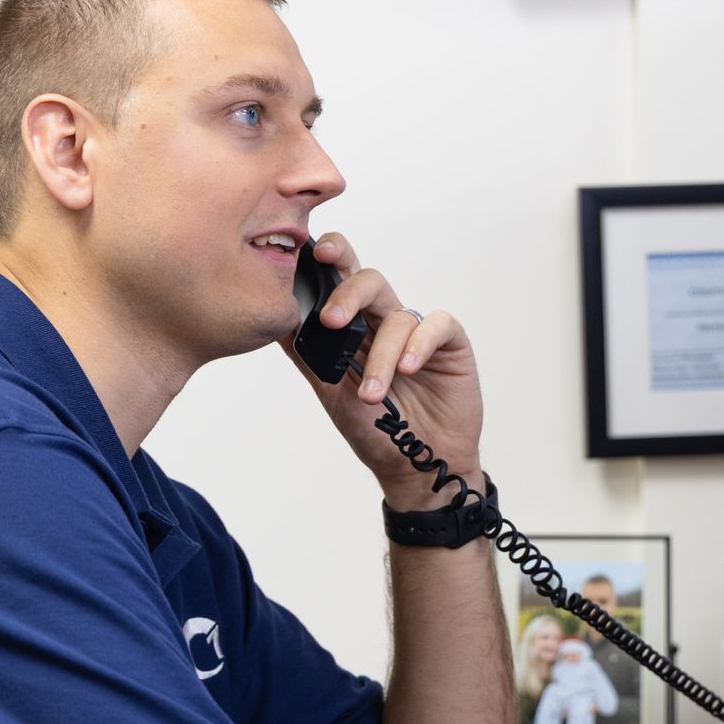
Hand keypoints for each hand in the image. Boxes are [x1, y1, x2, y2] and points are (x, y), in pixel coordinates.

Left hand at [282, 233, 483, 510]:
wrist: (414, 468)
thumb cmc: (375, 430)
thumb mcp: (329, 390)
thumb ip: (306, 353)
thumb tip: (273, 319)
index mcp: (356, 325)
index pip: (342, 276)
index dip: (332, 256)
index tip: (313, 255)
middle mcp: (385, 321)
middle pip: (368, 280)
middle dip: (348, 292)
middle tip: (331, 321)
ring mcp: (418, 332)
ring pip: (397, 315)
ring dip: (381, 356)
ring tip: (373, 395)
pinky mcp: (450, 344)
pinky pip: (437, 325)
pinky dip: (418, 345)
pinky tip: (407, 370)